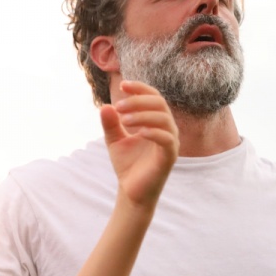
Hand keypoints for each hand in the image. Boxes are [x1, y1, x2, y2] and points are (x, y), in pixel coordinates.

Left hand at [100, 81, 178, 207]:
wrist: (131, 190)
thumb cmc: (127, 164)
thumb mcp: (114, 140)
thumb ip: (111, 124)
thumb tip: (105, 106)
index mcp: (155, 121)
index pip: (153, 97)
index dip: (140, 88)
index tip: (122, 84)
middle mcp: (167, 128)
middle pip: (159, 104)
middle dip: (138, 101)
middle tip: (118, 107)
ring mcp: (170, 142)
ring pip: (164, 119)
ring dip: (143, 115)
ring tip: (124, 120)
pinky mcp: (169, 156)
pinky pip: (166, 139)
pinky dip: (153, 132)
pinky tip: (137, 132)